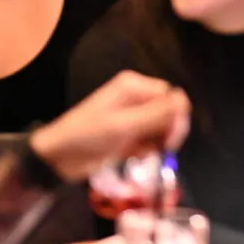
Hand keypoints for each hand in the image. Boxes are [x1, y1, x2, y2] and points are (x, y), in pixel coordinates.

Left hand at [32, 71, 189, 181]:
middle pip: (169, 111)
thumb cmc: (88, 135)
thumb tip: (185, 102)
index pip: (171, 96)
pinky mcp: (130, 134)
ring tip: (142, 153)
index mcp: (134, 86)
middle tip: (163, 150)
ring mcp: (133, 117)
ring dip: (158, 142)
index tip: (171, 139)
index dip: (177, 116)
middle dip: (169, 131)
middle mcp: (137, 98)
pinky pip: (150, 140)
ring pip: (162, 128)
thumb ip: (156, 114)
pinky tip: (134, 156)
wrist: (59, 157)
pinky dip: (147, 149)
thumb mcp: (123, 125)